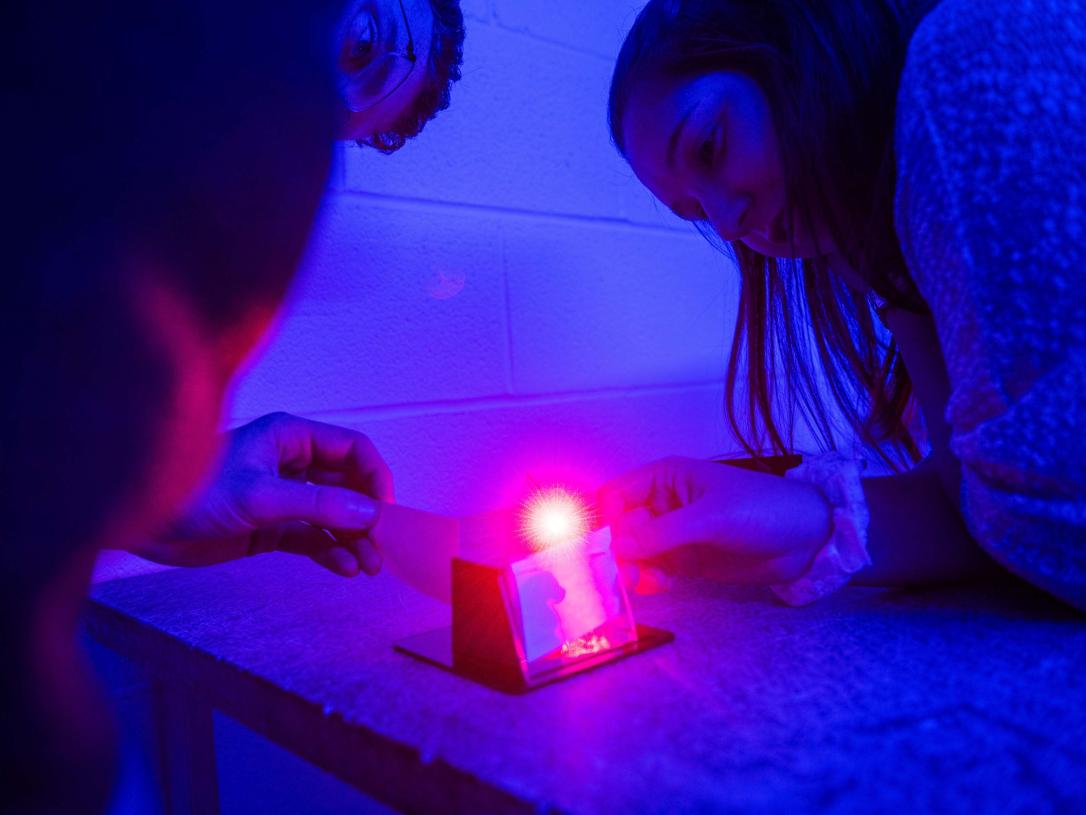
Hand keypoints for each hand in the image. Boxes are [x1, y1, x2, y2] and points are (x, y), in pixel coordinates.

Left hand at [138, 412, 393, 576]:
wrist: (141, 523)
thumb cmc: (192, 492)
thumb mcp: (260, 497)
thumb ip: (317, 505)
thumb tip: (369, 514)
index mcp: (290, 437)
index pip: (352, 449)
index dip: (374, 477)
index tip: (385, 511)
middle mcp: (291, 463)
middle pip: (348, 485)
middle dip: (367, 516)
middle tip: (382, 547)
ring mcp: (282, 496)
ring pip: (333, 516)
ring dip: (353, 539)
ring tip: (368, 567)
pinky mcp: (270, 527)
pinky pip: (312, 537)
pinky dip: (330, 551)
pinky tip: (343, 568)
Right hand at [597, 456, 830, 585]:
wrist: (807, 539)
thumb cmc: (765, 509)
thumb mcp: (711, 518)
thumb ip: (663, 533)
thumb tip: (619, 546)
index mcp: (666, 478)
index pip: (616, 495)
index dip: (606, 520)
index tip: (606, 547)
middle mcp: (664, 504)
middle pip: (620, 527)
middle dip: (617, 550)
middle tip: (624, 573)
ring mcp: (673, 533)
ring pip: (632, 552)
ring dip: (630, 569)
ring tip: (643, 583)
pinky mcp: (685, 560)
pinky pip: (652, 569)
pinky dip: (647, 579)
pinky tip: (657, 585)